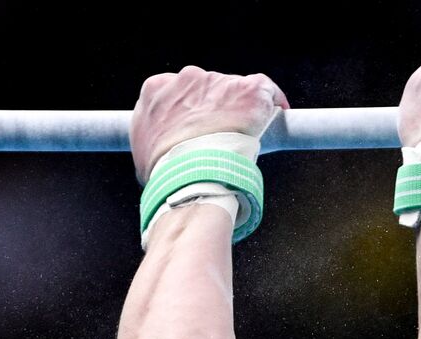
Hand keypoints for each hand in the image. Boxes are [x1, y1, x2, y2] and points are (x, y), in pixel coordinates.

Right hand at [130, 65, 289, 183]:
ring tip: (243, 141)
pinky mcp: (249, 90)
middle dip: (213, 112)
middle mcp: (187, 79)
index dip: (188, 115)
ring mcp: (218, 82)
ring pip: (234, 92)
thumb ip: (151, 147)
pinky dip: (271, 102)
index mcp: (157, 90)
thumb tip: (158, 163)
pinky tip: (276, 115)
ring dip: (239, 112)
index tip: (196, 131)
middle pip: (206, 90)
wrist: (191, 177)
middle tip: (220, 141)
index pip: (176, 95)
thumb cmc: (165, 174)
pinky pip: (265, 90)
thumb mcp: (144, 157)